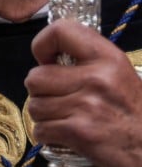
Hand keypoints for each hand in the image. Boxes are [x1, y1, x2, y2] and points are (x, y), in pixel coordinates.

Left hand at [29, 21, 141, 166]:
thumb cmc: (135, 113)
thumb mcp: (120, 74)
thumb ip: (87, 62)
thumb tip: (47, 59)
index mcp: (108, 58)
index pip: (60, 31)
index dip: (42, 45)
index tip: (48, 61)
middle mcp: (96, 78)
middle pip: (35, 78)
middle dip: (42, 91)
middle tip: (62, 99)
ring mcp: (86, 106)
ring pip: (34, 106)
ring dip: (45, 115)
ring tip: (68, 118)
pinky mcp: (78, 132)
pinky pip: (39, 129)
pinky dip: (48, 135)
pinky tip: (67, 135)